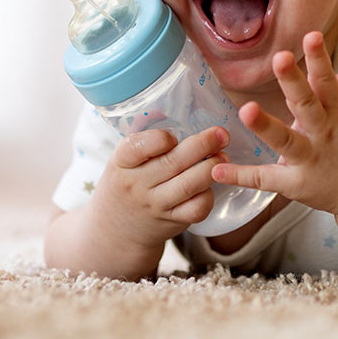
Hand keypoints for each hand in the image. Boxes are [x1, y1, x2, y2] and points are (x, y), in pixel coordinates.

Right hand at [91, 126, 229, 250]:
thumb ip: (146, 139)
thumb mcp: (124, 160)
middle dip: (203, 145)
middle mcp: (137, 185)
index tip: (174, 135)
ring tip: (224, 156)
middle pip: (173, 163)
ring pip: (189, 185)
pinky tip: (212, 184)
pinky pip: (196, 209)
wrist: (114, 231)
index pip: (136, 147)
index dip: (159, 139)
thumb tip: (177, 107)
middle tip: (221, 134)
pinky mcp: (172, 222)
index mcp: (121, 163)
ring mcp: (155, 205)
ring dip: (212, 168)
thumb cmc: (127, 183)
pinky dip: (209, 195)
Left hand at [211, 31, 337, 216]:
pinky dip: (241, 176)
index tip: (310, 36)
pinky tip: (217, 169)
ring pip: (286, 141)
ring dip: (265, 125)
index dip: (319, 59)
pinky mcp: (296, 184)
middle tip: (280, 57)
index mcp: (336, 115)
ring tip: (244, 109)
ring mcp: (310, 159)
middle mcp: (323, 133)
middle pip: (307, 104)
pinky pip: (265, 179)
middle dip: (294, 82)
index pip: (327, 82)